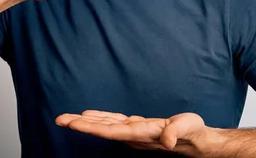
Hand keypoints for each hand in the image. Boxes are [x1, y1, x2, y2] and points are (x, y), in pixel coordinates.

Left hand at [55, 110, 204, 154]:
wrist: (196, 140)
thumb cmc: (192, 132)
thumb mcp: (187, 127)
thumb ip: (176, 132)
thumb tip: (167, 140)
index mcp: (141, 133)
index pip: (111, 131)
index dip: (92, 128)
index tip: (74, 124)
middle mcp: (133, 134)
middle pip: (102, 130)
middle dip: (81, 125)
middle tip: (60, 119)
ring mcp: (133, 131)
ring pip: (105, 126)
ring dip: (86, 122)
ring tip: (67, 118)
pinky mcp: (135, 126)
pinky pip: (113, 122)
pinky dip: (100, 118)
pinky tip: (90, 115)